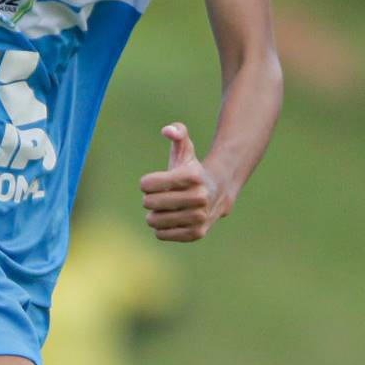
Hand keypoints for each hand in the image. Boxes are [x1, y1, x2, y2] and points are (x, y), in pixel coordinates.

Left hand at [138, 122, 231, 241]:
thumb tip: (167, 130)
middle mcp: (199, 197)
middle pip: (149, 203)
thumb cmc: (193, 170)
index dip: (146, 183)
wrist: (218, 192)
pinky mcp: (197, 233)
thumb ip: (177, 132)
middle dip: (149, 199)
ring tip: (163, 209)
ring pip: (154, 221)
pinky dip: (160, 228)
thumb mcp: (185, 150)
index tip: (152, 182)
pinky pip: (162, 234)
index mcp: (192, 176)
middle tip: (159, 197)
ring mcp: (199, 216)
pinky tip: (169, 220)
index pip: (148, 184)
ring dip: (154, 215)